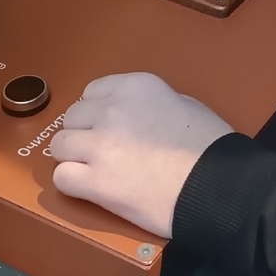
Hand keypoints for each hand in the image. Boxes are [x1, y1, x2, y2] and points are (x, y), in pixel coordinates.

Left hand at [49, 72, 231, 235]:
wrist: (215, 184)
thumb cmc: (209, 146)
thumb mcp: (183, 104)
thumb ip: (150, 104)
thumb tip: (135, 116)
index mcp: (136, 87)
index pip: (93, 92)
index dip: (97, 111)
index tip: (106, 125)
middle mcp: (112, 110)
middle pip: (73, 118)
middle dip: (84, 133)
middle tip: (101, 151)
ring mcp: (100, 146)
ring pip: (60, 145)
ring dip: (73, 157)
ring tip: (94, 171)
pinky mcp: (95, 182)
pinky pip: (62, 177)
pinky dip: (73, 183)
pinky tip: (91, 188)